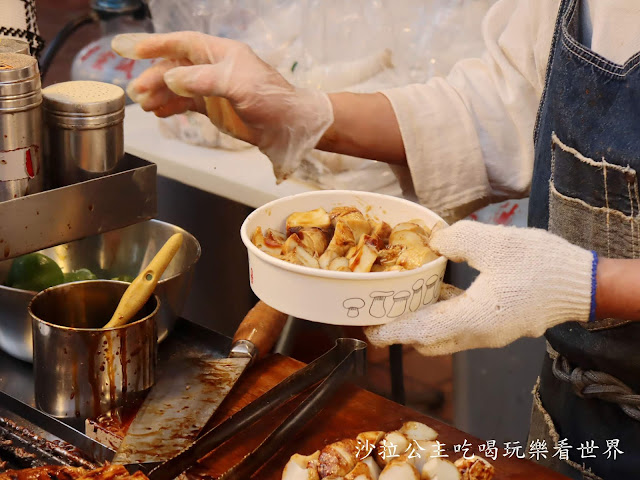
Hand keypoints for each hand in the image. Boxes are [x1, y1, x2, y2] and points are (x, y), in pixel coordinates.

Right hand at [111, 32, 333, 181]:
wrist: (289, 127)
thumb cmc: (271, 100)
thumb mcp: (238, 86)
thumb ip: (203, 80)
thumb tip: (171, 78)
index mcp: (221, 53)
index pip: (182, 43)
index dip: (156, 44)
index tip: (130, 49)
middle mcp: (214, 67)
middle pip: (175, 67)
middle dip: (153, 77)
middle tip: (135, 91)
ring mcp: (213, 88)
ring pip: (177, 87)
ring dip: (159, 94)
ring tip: (143, 104)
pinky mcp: (214, 107)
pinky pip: (185, 103)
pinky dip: (170, 107)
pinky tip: (157, 112)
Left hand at [365, 221, 595, 354]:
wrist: (584, 282)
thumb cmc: (540, 264)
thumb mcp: (494, 242)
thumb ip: (455, 240)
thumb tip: (433, 241)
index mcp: (473, 320)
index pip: (420, 333)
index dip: (392, 332)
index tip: (369, 331)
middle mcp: (479, 334)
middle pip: (429, 341)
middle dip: (404, 329)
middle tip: (386, 309)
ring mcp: (491, 333)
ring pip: (445, 335)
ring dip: (424, 320)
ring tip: (408, 296)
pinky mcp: (500, 325)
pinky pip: (462, 326)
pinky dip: (444, 313)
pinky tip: (440, 289)